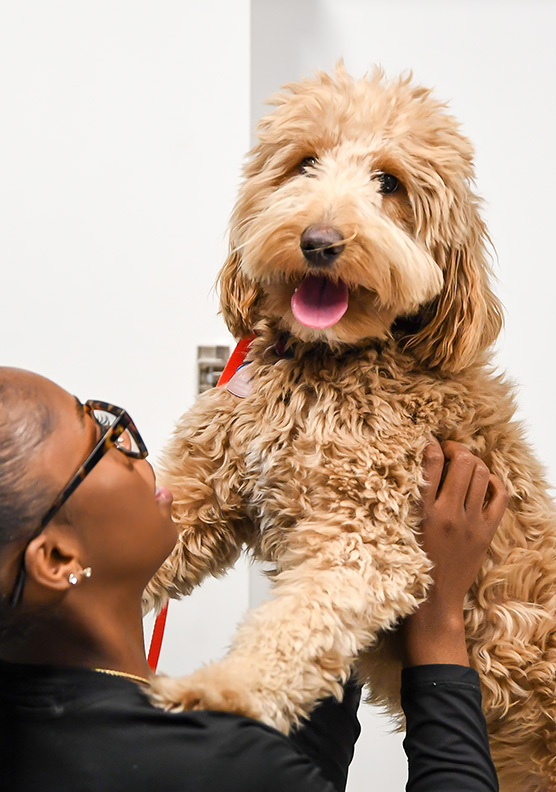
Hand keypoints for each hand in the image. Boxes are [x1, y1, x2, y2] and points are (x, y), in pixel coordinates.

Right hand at [402, 439, 508, 666]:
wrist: (434, 603)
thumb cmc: (411, 565)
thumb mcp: (402, 530)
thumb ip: (409, 500)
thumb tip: (415, 467)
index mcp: (424, 513)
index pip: (431, 463)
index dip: (431, 445)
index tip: (427, 441)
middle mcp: (450, 514)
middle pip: (464, 462)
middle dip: (457, 449)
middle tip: (448, 450)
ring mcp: (472, 523)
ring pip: (482, 474)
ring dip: (473, 462)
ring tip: (463, 463)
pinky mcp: (486, 533)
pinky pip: (499, 496)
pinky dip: (493, 482)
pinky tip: (482, 481)